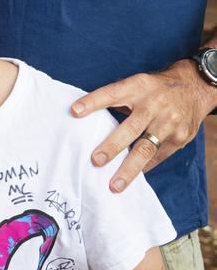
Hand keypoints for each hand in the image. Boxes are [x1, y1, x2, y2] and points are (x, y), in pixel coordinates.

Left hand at [71, 59, 216, 191]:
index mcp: (139, 87)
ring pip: (146, 149)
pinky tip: (132, 176)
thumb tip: (88, 116)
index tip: (74, 111)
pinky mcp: (180, 138)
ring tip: (114, 185)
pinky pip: (158, 157)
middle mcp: (154, 105)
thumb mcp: (138, 84)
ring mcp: (169, 123)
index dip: (93, 102)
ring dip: (129, 169)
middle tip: (95, 161)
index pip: (112, 93)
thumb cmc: (155, 89)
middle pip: (131, 128)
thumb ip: (118, 99)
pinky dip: (144, 167)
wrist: (194, 87)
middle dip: (112, 146)